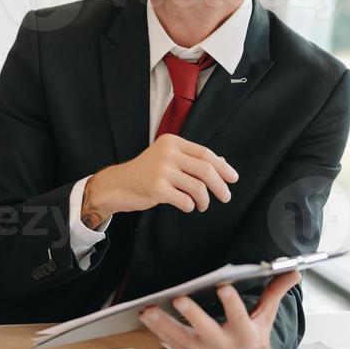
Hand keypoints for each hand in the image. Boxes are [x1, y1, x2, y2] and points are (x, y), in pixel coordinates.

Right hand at [81, 134, 237, 227]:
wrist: (117, 185)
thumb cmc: (144, 173)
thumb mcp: (166, 158)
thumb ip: (190, 158)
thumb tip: (221, 163)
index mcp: (171, 142)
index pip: (205, 153)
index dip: (223, 167)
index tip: (233, 178)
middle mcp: (167, 153)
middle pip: (206, 170)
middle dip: (220, 186)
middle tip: (226, 196)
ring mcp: (161, 171)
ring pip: (198, 187)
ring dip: (204, 200)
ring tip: (202, 205)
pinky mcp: (157, 188)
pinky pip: (185, 201)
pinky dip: (190, 206)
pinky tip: (186, 205)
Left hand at [138, 272, 300, 348]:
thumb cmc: (253, 334)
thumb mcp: (266, 316)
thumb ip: (275, 292)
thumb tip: (294, 271)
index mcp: (245, 334)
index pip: (240, 317)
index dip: (232, 304)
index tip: (223, 286)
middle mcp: (225, 346)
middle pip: (207, 331)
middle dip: (193, 316)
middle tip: (179, 299)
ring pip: (182, 340)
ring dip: (163, 325)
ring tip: (148, 309)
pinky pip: (172, 345)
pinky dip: (157, 332)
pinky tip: (146, 317)